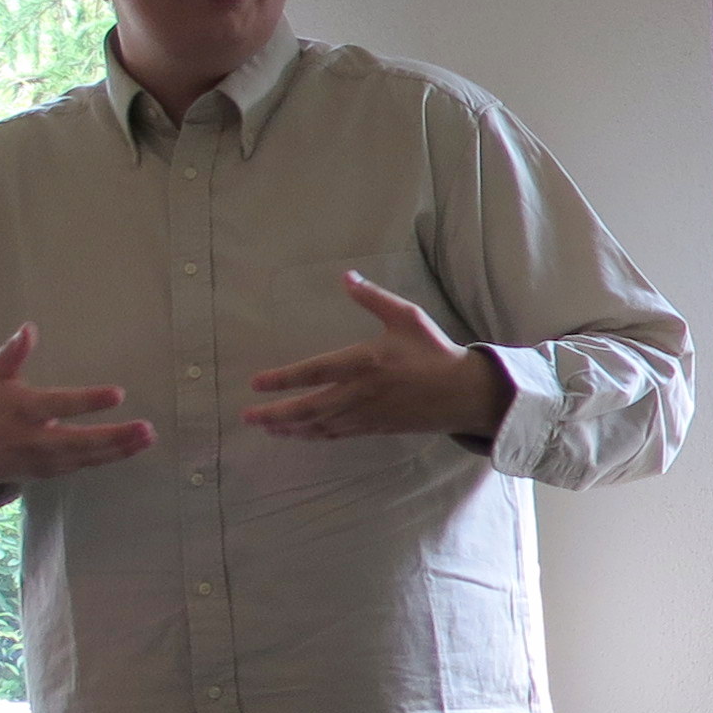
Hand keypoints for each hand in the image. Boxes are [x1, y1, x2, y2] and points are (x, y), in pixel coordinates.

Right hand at [0, 325, 156, 488]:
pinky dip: (108, 458)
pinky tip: (133, 447)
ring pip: (86, 457)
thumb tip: (29, 328)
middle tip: (146, 428)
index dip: (87, 401)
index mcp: (20, 409)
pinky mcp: (49, 472)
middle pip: (77, 441)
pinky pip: (83, 466)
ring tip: (148, 437)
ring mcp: (42, 459)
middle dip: (113, 436)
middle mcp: (33, 438)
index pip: (58, 405)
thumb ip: (12, 354)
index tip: (118, 393)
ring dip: (120, 449)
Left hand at [243, 274, 513, 442]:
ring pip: (319, 425)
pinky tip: (299, 434)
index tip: (256, 383)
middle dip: (276, 414)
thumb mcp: (407, 317)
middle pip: (309, 408)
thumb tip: (345, 276)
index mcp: (365, 361)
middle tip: (248, 416)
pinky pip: (336, 434)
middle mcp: (360, 392)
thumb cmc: (434, 352)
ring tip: (266, 427)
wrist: (464, 393)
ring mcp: (367, 414)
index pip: (314, 372)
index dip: (283, 379)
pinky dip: (313, 435)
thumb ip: (373, 298)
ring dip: (290, 428)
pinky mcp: (375, 428)